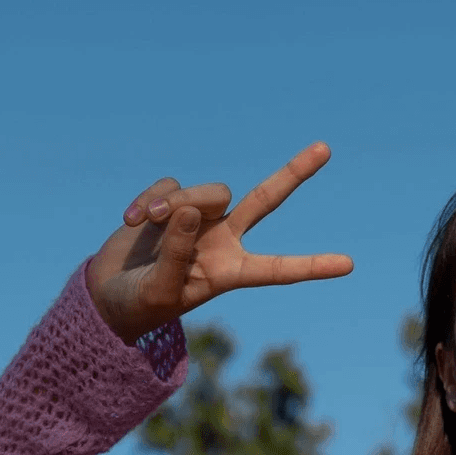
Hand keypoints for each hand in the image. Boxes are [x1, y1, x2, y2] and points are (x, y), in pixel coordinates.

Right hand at [86, 144, 353, 343]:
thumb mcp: (160, 291)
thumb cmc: (138, 305)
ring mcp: (198, 219)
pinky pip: (170, 186)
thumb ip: (178, 254)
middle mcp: (223, 240)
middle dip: (294, 173)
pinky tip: (132, 220)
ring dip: (178, 200)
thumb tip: (191, 208)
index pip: (278, 269)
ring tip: (148, 223)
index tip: (348, 265)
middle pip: (265, 199)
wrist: (107, 294)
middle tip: (326, 148)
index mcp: (231, 272)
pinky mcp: (170, 203)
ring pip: (207, 191)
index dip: (311, 266)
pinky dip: (150, 198)